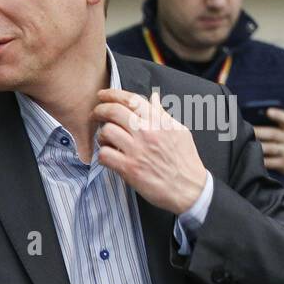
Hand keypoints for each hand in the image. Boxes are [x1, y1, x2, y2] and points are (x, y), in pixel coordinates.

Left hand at [93, 88, 208, 214]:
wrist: (188, 188)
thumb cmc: (184, 160)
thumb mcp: (179, 131)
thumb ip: (162, 114)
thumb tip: (154, 97)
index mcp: (159, 122)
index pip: (132, 99)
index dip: (112, 94)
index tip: (102, 95)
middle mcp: (147, 133)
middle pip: (114, 112)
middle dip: (99, 111)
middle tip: (95, 115)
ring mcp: (137, 150)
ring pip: (106, 132)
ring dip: (101, 135)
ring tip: (106, 140)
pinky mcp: (129, 168)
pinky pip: (105, 155)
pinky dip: (103, 155)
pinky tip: (109, 156)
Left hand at [252, 108, 283, 183]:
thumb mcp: (283, 137)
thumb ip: (269, 130)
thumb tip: (245, 126)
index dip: (278, 115)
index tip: (268, 111)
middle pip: (274, 133)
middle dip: (259, 132)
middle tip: (246, 130)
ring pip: (271, 148)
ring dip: (258, 147)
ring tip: (246, 145)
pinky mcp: (283, 164)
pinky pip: (270, 162)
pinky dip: (261, 161)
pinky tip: (251, 160)